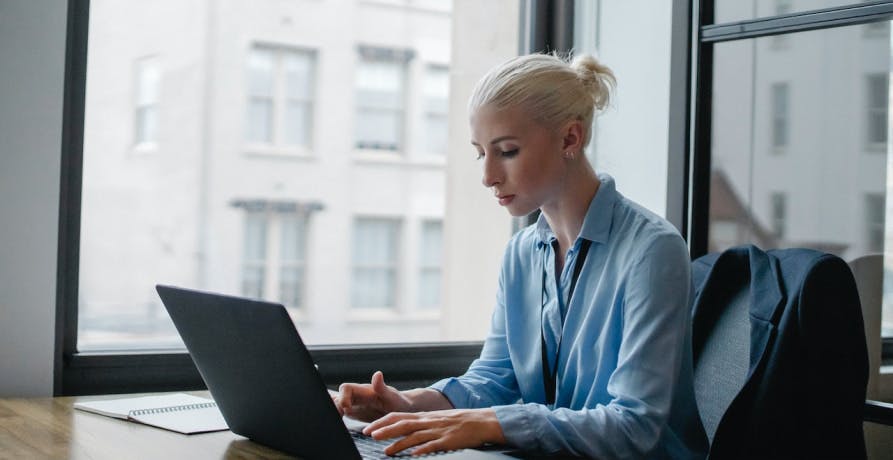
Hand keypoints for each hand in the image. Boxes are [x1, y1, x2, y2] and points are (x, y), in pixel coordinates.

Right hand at [334, 371, 412, 421]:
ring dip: (334, 411)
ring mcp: (354, 404)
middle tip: (339, 418)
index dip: (342, 397)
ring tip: (337, 422)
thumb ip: (382, 387)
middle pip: (338, 397)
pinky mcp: (354, 413)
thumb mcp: (392, 397)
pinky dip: (336, 416)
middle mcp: (357, 396)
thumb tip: (377, 374)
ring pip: (337, 404)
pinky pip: (341, 412)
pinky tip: (338, 424)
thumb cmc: (398, 402)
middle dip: (334, 406)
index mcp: (364, 391)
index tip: (347, 408)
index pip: (346, 388)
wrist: (402, 410)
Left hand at [362, 408, 505, 455]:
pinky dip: (423, 449)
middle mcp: (429, 421)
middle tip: (369, 435)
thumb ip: (422, 424)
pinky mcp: (449, 440)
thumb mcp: (437, 419)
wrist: (482, 421)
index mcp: (425, 416)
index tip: (369, 428)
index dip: (382, 422)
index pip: (398, 416)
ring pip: (415, 436)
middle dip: (384, 430)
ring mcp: (438, 431)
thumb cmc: (460, 421)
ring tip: (387, 451)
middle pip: (403, 424)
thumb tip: (405, 430)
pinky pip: (434, 445)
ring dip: (399, 443)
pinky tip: (414, 454)